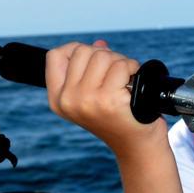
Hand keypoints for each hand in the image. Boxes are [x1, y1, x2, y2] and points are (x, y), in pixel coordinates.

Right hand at [45, 40, 165, 155]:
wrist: (138, 147)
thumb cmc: (120, 120)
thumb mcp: (95, 97)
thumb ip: (91, 71)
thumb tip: (100, 45)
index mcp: (58, 99)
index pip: (56, 56)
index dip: (76, 49)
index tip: (94, 60)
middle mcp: (69, 100)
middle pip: (83, 51)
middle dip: (105, 56)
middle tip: (117, 74)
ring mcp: (87, 100)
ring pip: (103, 56)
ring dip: (121, 62)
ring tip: (126, 80)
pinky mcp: (109, 100)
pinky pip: (121, 65)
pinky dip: (133, 68)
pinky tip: (134, 83)